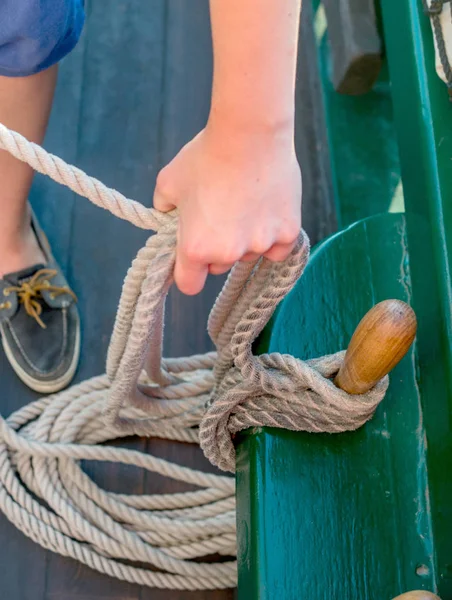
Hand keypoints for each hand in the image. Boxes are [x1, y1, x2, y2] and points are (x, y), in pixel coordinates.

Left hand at [153, 122, 301, 294]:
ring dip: (245, 240)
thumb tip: (169, 219)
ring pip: (249, 255)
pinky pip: (277, 248)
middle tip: (220, 216)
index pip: (189, 284)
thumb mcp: (168, 182)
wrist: (249, 133)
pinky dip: (272, 236)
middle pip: (219, 267)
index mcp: (195, 247)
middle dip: (217, 249)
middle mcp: (228, 253)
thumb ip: (164, 210)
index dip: (188, 273)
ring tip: (245, 203)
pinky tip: (266, 211)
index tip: (191, 261)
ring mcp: (259, 245)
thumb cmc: (205, 155)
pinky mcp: (287, 234)